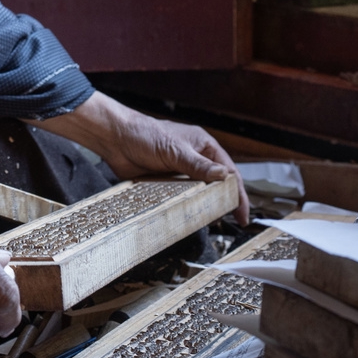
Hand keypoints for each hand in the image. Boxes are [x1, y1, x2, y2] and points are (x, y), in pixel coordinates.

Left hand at [28, 92, 249, 224]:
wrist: (114, 139)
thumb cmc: (145, 135)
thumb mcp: (175, 150)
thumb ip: (199, 165)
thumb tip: (225, 177)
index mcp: (203, 146)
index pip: (229, 172)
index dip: (238, 194)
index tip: (243, 214)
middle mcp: (195, 158)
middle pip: (216, 184)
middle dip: (225, 201)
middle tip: (232, 221)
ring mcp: (180, 171)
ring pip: (200, 193)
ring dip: (205, 206)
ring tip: (212, 222)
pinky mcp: (166, 181)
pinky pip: (181, 197)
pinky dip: (187, 207)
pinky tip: (190, 218)